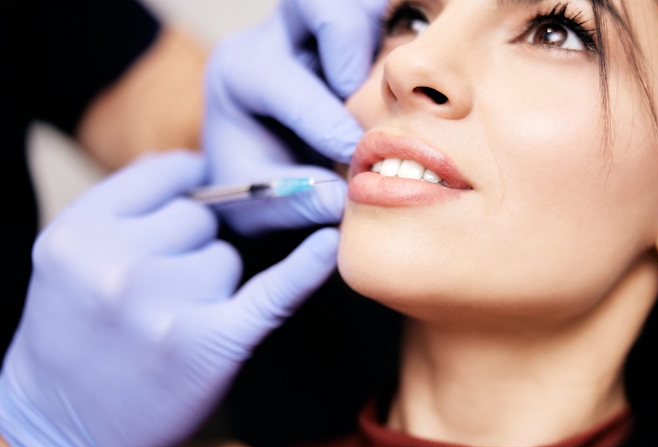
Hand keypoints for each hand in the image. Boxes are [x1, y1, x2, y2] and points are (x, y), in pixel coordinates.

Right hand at [0, 152, 338, 446]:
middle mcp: (117, 264)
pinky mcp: (212, 344)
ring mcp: (166, 306)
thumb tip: (193, 166)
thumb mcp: (65, 263)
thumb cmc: (68, 340)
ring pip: (229, 258)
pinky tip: (327, 244)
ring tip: (171, 319)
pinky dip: (305, 269)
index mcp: (77, 234)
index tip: (196, 192)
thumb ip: (120, 211)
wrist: (61, 433)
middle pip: (202, 217)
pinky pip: (273, 292)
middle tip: (161, 289)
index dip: (186, 184)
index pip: (166, 172)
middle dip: (191, 244)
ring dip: (214, 283)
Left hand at [204, 0, 387, 234]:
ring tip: (395, 85)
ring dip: (381, 37)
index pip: (280, 78)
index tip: (353, 153)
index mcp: (240, 74)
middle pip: (311, 3)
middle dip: (347, 42)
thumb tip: (342, 197)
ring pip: (355, 3)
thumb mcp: (263, 209)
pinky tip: (412, 81)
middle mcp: (275, 39)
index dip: (323, 117)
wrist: (269, 173)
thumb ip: (298, 202)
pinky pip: (383, 17)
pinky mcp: (354, 34)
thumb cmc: (260, 188)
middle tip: (365, 95)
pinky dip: (404, 40)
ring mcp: (318, 30)